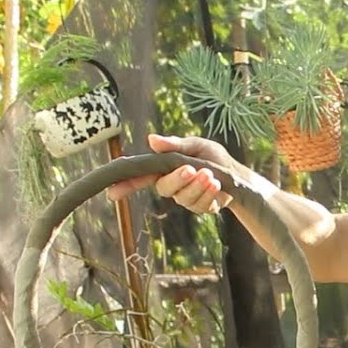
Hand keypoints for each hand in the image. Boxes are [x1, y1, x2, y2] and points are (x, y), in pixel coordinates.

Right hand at [105, 134, 238, 212]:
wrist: (236, 172)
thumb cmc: (211, 156)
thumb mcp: (195, 145)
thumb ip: (175, 145)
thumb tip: (151, 139)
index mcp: (163, 168)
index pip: (139, 177)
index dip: (125, 185)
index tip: (112, 193)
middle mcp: (171, 185)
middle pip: (164, 188)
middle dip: (178, 179)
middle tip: (192, 169)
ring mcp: (185, 199)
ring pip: (184, 198)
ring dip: (198, 187)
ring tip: (211, 175)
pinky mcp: (200, 208)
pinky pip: (200, 206)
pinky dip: (209, 195)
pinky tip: (217, 185)